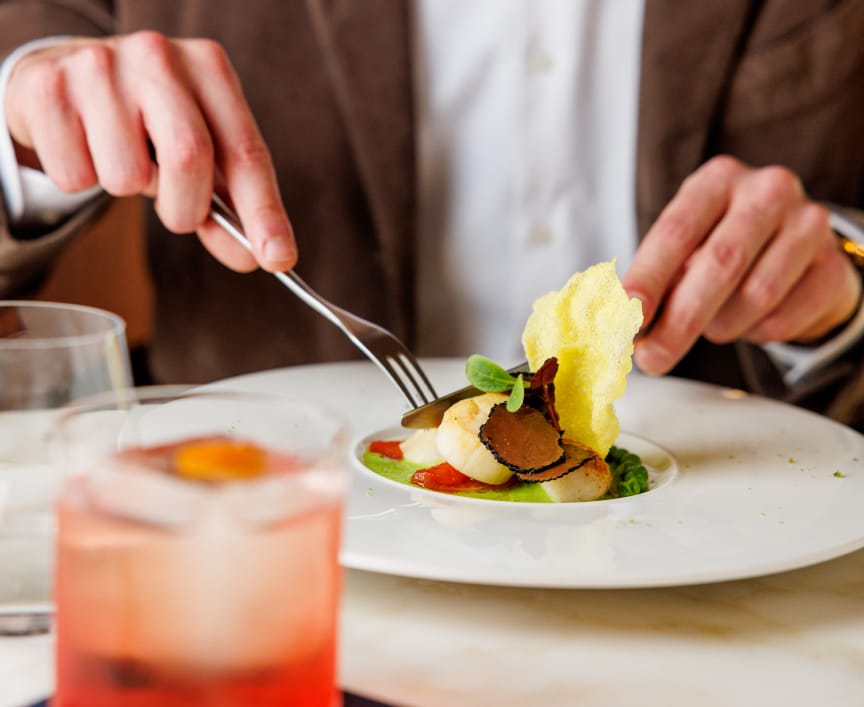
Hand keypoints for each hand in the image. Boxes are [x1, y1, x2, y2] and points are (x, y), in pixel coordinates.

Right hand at [3, 32, 295, 271]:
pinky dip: (82, 180)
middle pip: (189, 157)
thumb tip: (255, 257)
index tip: (278, 258)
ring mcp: (100, 66)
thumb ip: (225, 207)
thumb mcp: (195, 152)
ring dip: (128, 189)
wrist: (66, 78)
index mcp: (209, 69)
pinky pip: (75, 175)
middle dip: (186, 208)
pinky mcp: (49, 87)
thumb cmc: (146, 122)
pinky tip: (84, 146)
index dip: (263, 211)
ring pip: (125, 176)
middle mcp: (159, 56)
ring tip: (121, 158)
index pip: (246, 151)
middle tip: (178, 214)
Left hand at [622, 155, 860, 374]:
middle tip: (652, 360)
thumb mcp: (683, 251)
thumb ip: (656, 282)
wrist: (796, 254)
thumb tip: (624, 324)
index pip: (675, 231)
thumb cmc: (721, 248)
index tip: (629, 314)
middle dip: (679, 320)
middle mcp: (767, 191)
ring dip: (721, 326)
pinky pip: (783, 319)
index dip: (649, 276)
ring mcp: (808, 224)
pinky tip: (750, 321)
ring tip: (712, 324)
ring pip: (754, 296)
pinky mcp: (833, 266)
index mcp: (716, 181)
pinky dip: (755, 333)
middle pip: (719, 264)